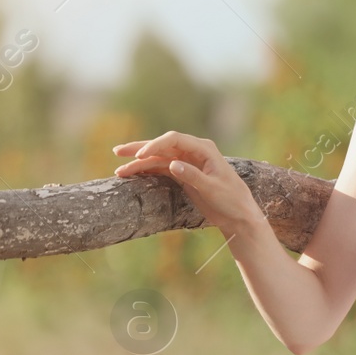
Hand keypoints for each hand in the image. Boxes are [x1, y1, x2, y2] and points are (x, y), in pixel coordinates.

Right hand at [112, 131, 261, 236]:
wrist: (238, 214)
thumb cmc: (230, 199)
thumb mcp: (212, 189)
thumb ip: (192, 176)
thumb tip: (172, 164)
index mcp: (204, 149)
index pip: (175, 140)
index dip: (155, 145)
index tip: (140, 156)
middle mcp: (194, 152)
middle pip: (162, 146)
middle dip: (140, 149)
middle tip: (117, 152)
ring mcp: (187, 162)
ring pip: (158, 158)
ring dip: (139, 163)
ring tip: (119, 171)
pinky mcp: (183, 174)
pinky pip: (161, 169)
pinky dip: (147, 171)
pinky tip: (132, 174)